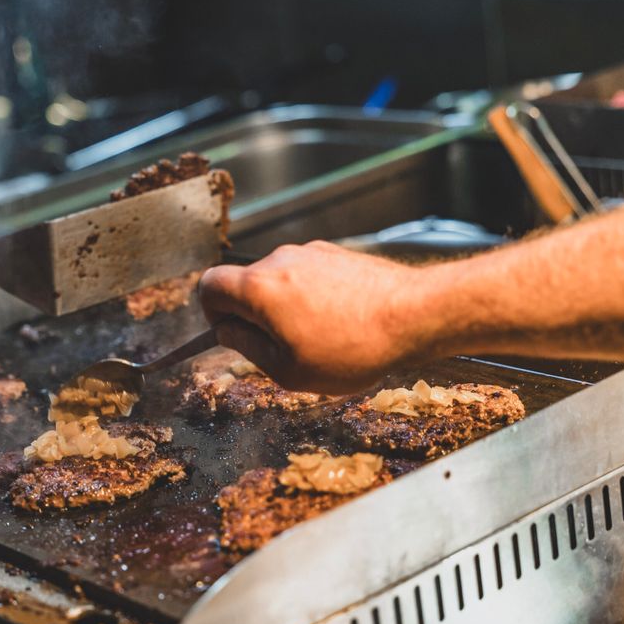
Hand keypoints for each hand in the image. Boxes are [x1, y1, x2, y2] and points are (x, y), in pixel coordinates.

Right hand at [199, 241, 424, 393]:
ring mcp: (309, 253)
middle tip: (283, 348)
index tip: (234, 334)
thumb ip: (247, 348)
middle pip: (244, 284)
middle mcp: (279, 260)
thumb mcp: (287, 370)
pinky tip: (339, 323)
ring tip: (319, 338)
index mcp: (259, 288)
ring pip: (277, 281)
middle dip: (253, 315)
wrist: (415, 316)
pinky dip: (310, 298)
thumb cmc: (353, 349)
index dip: (212, 314)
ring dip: (285, 308)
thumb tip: (227, 333)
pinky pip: (305, 276)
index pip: (208, 286)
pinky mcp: (334, 253)